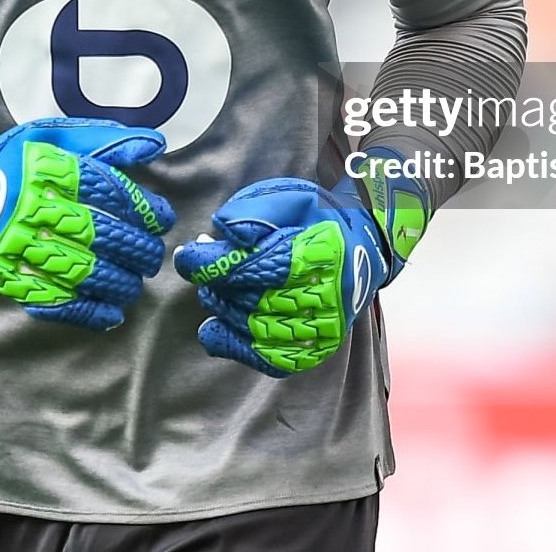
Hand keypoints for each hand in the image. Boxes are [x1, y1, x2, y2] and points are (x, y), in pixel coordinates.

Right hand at [0, 118, 175, 330]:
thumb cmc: (11, 166)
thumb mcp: (52, 139)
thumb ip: (104, 141)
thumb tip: (156, 145)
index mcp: (47, 170)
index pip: (108, 190)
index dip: (143, 207)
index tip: (160, 218)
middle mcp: (33, 207)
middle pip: (101, 234)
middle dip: (138, 249)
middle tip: (152, 255)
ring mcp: (19, 247)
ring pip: (84, 272)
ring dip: (121, 282)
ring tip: (135, 282)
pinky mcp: (8, 279)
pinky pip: (55, 301)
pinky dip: (89, 312)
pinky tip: (112, 314)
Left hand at [173, 148, 429, 375]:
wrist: (368, 245)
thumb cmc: (319, 217)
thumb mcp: (287, 196)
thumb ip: (251, 212)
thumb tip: (220, 234)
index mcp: (311, 254)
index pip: (245, 268)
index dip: (208, 264)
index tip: (187, 255)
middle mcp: (320, 296)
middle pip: (245, 298)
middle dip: (215, 283)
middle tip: (204, 267)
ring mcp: (321, 328)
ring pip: (252, 328)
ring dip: (222, 309)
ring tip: (214, 290)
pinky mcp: (318, 348)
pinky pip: (270, 359)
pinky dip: (236, 347)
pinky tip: (215, 330)